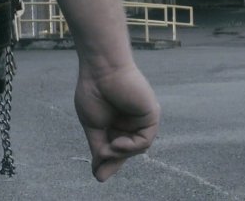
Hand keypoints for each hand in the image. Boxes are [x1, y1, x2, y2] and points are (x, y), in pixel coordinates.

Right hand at [74, 63, 159, 181]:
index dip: (107, 162)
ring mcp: (142, 118)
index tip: (97, 174)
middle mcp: (131, 122)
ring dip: (120, 154)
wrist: (101, 70)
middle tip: (100, 174)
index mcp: (116, 123)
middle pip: (126, 151)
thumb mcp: (93, 126)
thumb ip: (99, 148)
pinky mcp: (151, 115)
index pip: (116, 148)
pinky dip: (131, 146)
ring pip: (136, 148)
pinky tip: (118, 142)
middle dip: (114, 162)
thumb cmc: (94, 91)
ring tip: (107, 148)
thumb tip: (98, 174)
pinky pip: (145, 141)